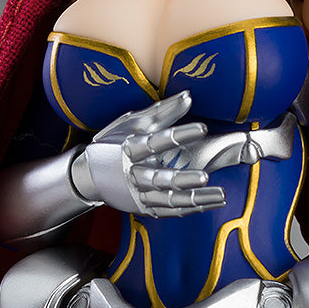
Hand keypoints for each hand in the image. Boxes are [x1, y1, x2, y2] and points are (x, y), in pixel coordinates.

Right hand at [71, 91, 225, 216]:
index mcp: (128, 148)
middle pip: (159, 179)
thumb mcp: (132, 123)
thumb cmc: (114, 142)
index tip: (203, 127)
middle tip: (206, 176)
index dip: (179, 135)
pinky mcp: (142, 208)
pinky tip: (209, 203)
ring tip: (220, 195)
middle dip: (182, 179)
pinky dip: (189, 209)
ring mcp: (137, 195)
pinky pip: (169, 211)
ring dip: (194, 199)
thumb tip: (189, 96)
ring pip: (167, 200)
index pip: (155, 142)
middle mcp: (131, 174)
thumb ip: (162, 111)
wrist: (88, 176)